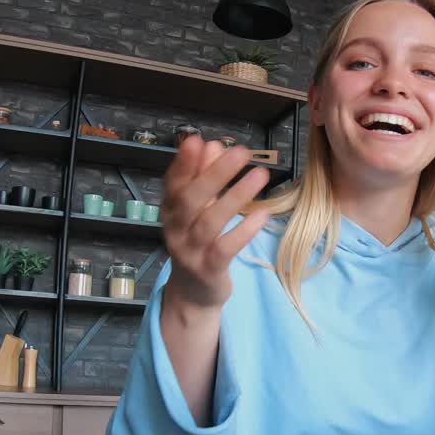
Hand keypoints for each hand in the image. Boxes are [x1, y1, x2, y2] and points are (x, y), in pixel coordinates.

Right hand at [160, 135, 270, 310]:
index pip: (174, 183)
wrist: (192, 295)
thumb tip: (212, 144)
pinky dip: (244, 231)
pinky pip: (225, 249)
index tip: (197, 139)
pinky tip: (263, 215)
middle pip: (191, 199)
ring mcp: (190, 251)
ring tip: (261, 175)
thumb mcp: (198, 211)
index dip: (184, 162)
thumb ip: (203, 178)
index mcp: (171, 211)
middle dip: (215, 173)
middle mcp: (176, 230)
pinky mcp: (208, 270)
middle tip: (241, 152)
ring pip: (210, 222)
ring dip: (236, 197)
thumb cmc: (198, 244)